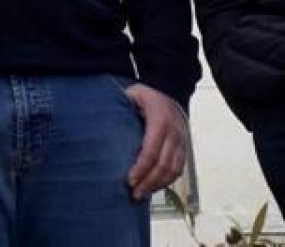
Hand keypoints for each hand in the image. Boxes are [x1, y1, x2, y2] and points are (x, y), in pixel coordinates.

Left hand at [123, 83, 187, 200]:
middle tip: (134, 194)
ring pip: (173, 170)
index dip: (141, 168)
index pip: (151, 149)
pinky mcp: (184, 147)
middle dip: (148, 182)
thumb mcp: (133, 94)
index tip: (129, 181)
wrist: (170, 90)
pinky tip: (154, 187)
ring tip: (142, 194)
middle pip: (163, 164)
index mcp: (160, 119)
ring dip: (158, 185)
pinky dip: (167, 181)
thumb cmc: (147, 95)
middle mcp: (174, 131)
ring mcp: (181, 140)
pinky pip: (179, 169)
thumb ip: (121, 105)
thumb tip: (101, 120)